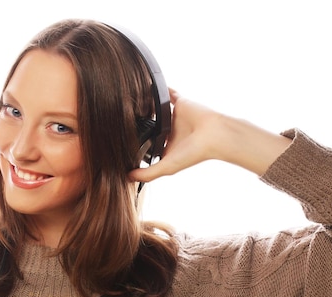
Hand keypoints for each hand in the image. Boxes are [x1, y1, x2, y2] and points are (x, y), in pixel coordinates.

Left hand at [128, 89, 291, 182]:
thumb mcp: (167, 167)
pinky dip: (158, 89)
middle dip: (138, 124)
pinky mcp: (179, 101)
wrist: (214, 134)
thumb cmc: (194, 152)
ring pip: (156, 109)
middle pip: (150, 126)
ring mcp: (174, 116)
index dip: (137, 144)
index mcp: (167, 146)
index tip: (119, 142)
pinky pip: (167, 93)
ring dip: (145, 105)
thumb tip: (126, 178)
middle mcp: (170, 131)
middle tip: (117, 119)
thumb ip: (147, 173)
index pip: (148, 144)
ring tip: (127, 101)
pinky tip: (144, 84)